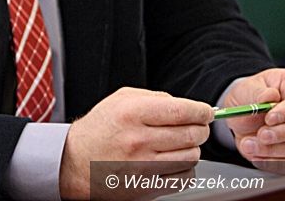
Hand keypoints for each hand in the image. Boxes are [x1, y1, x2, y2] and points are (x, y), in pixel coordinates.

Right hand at [59, 86, 212, 199]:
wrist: (77, 162)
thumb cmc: (100, 128)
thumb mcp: (120, 99)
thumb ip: (154, 97)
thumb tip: (185, 105)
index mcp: (132, 113)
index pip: (181, 110)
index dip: (201, 110)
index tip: (207, 111)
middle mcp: (138, 140)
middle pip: (190, 134)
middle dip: (200, 128)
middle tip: (197, 125)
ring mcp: (144, 167)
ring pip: (191, 156)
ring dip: (193, 148)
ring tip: (181, 142)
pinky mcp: (147, 187)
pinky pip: (183, 178)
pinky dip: (186, 168)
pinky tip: (174, 160)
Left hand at [221, 68, 284, 168]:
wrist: (244, 114)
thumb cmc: (250, 95)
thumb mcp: (249, 88)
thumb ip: (258, 92)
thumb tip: (269, 96)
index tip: (269, 118)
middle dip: (280, 134)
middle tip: (261, 135)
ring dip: (272, 150)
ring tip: (249, 145)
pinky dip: (271, 161)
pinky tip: (255, 156)